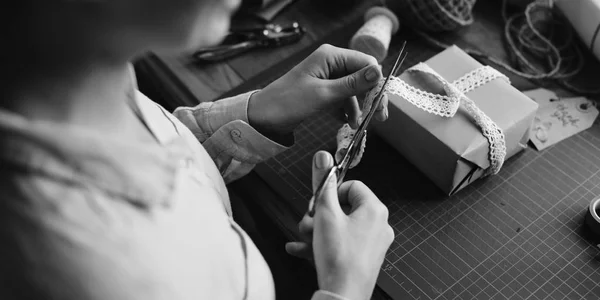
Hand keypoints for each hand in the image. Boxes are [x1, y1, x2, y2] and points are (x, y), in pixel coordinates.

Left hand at [247, 44, 388, 135]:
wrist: (263, 118)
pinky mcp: (323, 90)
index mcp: (330, 56)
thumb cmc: (288, 103)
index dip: (376, 82)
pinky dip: (347, 110)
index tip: (380, 104)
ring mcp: (327, 76)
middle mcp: (330, 62)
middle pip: (362, 76)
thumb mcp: (323, 95)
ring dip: (359, 107)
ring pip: (354, 89)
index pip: (365, 63)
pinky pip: (343, 97)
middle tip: (378, 117)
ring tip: (358, 125)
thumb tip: (378, 72)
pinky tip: (347, 122)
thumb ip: (352, 84)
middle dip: (370, 97)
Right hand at [286, 151, 393, 299]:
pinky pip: (341, 244)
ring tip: (305, 239)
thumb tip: (324, 157)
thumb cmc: (339, 258)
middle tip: (308, 223)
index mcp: (374, 210)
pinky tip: (302, 250)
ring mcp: (372, 244)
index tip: (318, 202)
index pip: (352, 186)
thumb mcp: (325, 213)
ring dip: (317, 231)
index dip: (330, 193)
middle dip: (319, 215)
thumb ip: (323, 183)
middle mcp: (378, 225)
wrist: (342, 295)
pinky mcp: (363, 259)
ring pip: (339, 227)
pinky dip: (322, 245)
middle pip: (343, 208)